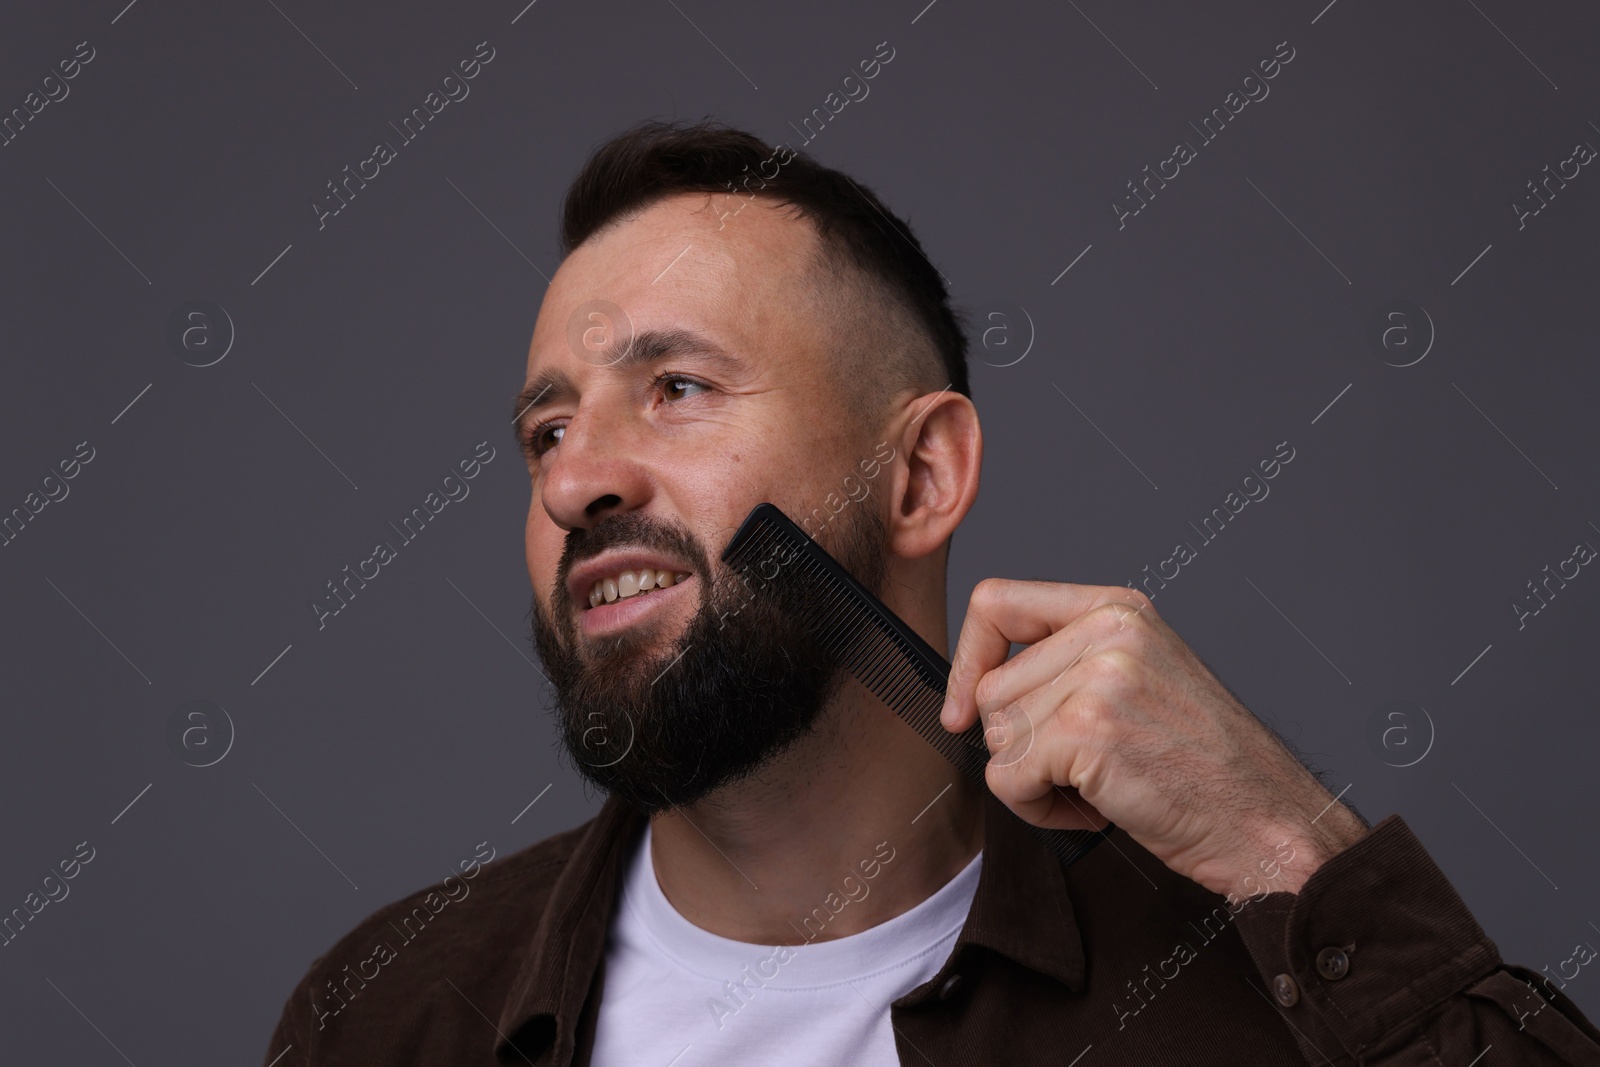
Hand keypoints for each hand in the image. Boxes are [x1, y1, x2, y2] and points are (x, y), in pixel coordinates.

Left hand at [938, 579, 1366, 896]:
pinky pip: (1008, 779)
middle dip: (1022, 745)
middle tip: (1086, 769)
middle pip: (990, 689)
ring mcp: (1098, 678)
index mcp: (1117, 609)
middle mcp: (1107, 631)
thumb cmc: (1202, 765)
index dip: (967, 657)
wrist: (1266, 819)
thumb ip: (1066, 663)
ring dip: (1033, 780)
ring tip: (1100, 786)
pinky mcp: (1087, 732)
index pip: (997, 602)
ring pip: (997, 737)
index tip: (961, 707)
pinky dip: (1038, 809)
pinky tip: (1097, 808)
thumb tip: (969, 691)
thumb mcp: (1138, 678)